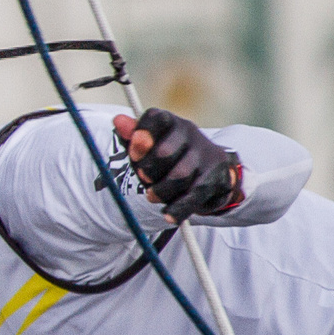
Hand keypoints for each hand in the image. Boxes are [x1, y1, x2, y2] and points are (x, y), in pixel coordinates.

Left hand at [114, 108, 241, 220]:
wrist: (213, 174)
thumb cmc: (172, 159)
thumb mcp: (150, 147)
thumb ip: (132, 137)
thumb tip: (118, 121)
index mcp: (172, 124)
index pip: (156, 119)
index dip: (141, 136)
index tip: (134, 154)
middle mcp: (192, 135)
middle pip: (164, 153)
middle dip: (149, 170)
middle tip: (144, 179)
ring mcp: (206, 156)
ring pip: (179, 176)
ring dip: (161, 191)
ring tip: (153, 196)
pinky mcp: (216, 178)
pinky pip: (194, 196)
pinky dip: (178, 209)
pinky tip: (168, 214)